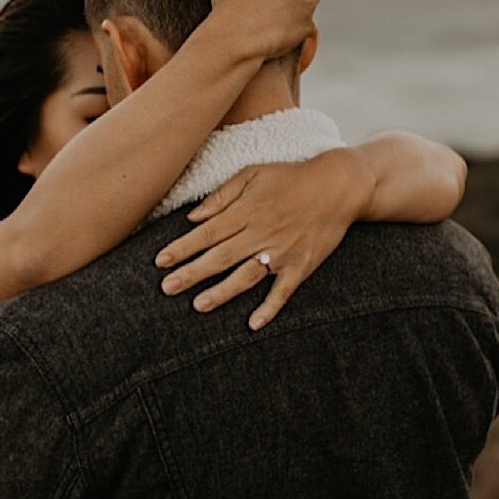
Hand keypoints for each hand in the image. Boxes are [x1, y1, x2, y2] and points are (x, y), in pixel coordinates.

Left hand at [154, 150, 375, 329]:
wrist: (338, 186)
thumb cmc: (292, 177)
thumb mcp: (253, 173)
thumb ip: (222, 195)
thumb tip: (194, 218)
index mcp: (247, 210)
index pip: (207, 233)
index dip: (183, 248)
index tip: (160, 261)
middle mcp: (261, 233)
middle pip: (220, 257)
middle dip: (191, 273)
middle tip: (167, 287)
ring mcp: (282, 252)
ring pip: (246, 276)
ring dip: (222, 292)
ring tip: (198, 305)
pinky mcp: (301, 266)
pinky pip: (283, 291)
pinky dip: (269, 308)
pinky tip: (253, 324)